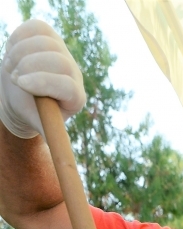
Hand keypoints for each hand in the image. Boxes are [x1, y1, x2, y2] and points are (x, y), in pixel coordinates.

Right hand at [0, 19, 84, 138]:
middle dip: (29, 66)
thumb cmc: (30, 110)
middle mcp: (74, 72)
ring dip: (20, 52)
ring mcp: (63, 51)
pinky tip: (12, 51)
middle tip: (12, 77)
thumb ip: (49, 131)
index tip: (21, 84)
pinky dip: (19, 37)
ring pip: (45, 41)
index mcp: (75, 97)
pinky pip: (35, 27)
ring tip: (10, 68)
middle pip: (58, 60)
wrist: (21, 90)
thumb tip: (58, 149)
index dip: (44, 82)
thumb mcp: (39, 123)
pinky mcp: (50, 35)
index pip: (67, 85)